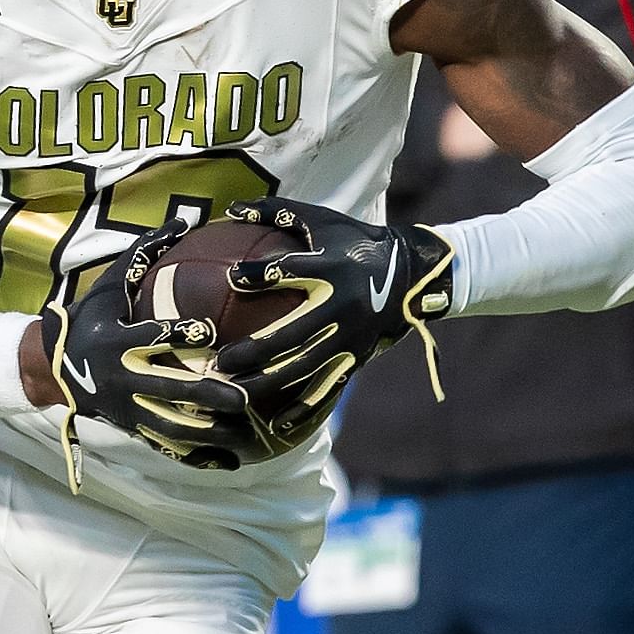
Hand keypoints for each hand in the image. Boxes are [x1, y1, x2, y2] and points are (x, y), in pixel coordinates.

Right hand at [49, 236, 266, 467]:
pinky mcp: (132, 427)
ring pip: (172, 426)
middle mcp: (122, 378)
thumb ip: (146, 252)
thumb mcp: (111, 282)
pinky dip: (197, 456)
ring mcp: (128, 408)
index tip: (209, 331)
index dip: (179, 334)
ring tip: (245, 432)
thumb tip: (183, 217)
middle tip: (243, 396)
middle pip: (169, 390)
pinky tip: (229, 461)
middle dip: (206, 395)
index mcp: (117, 341)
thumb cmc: (90, 316)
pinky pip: (167, 446)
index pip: (150, 337)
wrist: (50, 365)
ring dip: (209, 432)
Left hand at [211, 198, 456, 448]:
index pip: (292, 271)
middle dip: (256, 350)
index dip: (261, 275)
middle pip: (294, 333)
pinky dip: (302, 408)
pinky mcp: (356, 357)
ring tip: (234, 393)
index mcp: (332, 268)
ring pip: (305, 366)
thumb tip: (232, 208)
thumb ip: (278, 213)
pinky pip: (326, 387)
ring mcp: (350, 336)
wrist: (412, 276)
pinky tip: (274, 425)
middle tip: (220, 362)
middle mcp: (342, 305)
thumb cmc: (356, 243)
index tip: (232, 279)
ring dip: (268, 382)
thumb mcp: (323, 221)